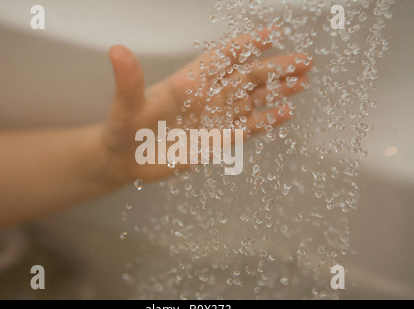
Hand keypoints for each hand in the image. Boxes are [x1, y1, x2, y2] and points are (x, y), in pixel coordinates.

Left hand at [100, 27, 312, 183]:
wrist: (125, 160)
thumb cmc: (123, 130)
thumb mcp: (126, 106)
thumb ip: (129, 82)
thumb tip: (117, 51)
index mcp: (190, 82)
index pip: (224, 57)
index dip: (248, 44)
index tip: (275, 34)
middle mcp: (207, 96)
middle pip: (247, 77)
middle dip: (275, 68)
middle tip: (305, 61)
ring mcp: (214, 118)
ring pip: (252, 100)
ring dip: (277, 91)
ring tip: (302, 82)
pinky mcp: (217, 140)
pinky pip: (247, 127)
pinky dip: (266, 121)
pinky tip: (285, 114)